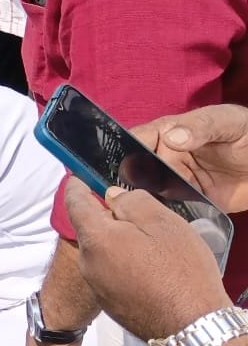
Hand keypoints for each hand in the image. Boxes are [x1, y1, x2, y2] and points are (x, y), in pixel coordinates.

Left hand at [67, 179, 231, 340]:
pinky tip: (151, 270)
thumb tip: (111, 198)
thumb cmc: (181, 272)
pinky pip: (111, 273)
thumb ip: (131, 202)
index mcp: (96, 239)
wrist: (193, 328)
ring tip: (152, 247)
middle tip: (138, 217)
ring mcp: (97, 286)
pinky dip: (124, 264)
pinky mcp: (110, 304)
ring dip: (118, 243)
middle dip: (107, 218)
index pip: (75, 202)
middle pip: (90, 228)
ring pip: (102, 252)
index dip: (78, 186)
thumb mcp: (163, 222)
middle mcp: (88, 263)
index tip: (80, 178)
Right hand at [132, 105, 247, 213]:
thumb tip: (172, 138)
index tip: (117, 167)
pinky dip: (162, 216)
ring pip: (148, 192)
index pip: (136, 140)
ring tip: (137, 213)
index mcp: (168, 132)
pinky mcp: (189, 201)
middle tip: (123, 196)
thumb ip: (202, 127)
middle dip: (127, 182)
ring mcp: (176, 180)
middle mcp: (166, 157)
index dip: (122, 151)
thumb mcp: (228, 123)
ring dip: (141, 201)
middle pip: (136, 170)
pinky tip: (159, 223)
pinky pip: (170, 208)